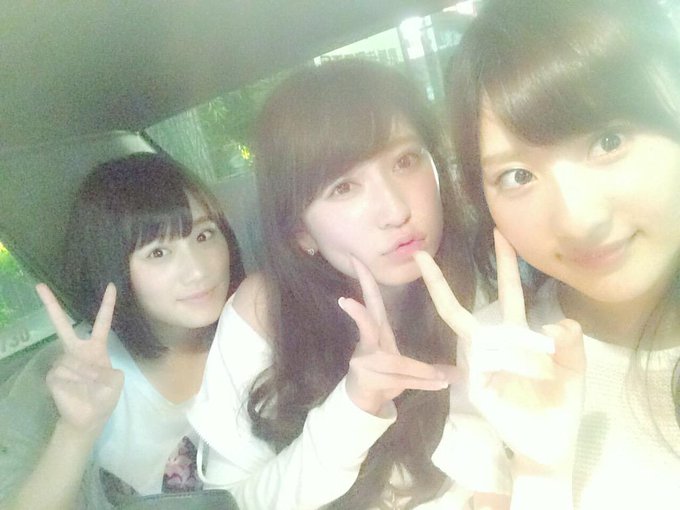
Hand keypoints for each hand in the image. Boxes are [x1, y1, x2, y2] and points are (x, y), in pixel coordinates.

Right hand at [36, 283, 123, 434]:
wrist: (88, 419)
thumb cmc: (103, 398)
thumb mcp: (116, 383)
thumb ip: (112, 374)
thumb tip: (95, 371)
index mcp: (96, 348)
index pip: (102, 322)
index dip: (107, 305)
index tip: (111, 285)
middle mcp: (76, 351)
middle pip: (62, 326)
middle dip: (51, 305)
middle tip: (40, 285)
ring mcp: (62, 362)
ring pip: (72, 363)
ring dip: (84, 379)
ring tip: (87, 391)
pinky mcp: (52, 375)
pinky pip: (63, 376)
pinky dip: (73, 386)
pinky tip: (75, 393)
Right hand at [338, 256, 456, 415]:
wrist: (363, 403)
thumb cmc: (384, 376)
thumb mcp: (399, 361)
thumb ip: (424, 362)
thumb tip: (460, 365)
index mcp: (377, 333)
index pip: (372, 302)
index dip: (366, 281)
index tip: (357, 260)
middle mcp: (369, 345)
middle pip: (367, 324)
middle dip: (358, 312)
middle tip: (345, 300)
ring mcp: (366, 363)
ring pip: (398, 363)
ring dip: (423, 372)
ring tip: (445, 378)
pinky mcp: (371, 380)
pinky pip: (403, 379)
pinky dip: (424, 383)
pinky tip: (441, 384)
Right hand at [414, 229, 584, 470]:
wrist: (551, 442)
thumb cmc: (559, 401)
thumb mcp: (573, 368)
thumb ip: (570, 343)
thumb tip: (553, 323)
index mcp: (514, 334)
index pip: (506, 292)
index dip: (504, 264)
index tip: (500, 233)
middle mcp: (491, 344)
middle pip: (458, 311)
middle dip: (439, 283)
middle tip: (421, 255)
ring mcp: (478, 366)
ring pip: (485, 339)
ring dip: (523, 352)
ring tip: (547, 371)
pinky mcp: (474, 387)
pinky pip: (489, 364)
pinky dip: (516, 367)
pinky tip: (532, 379)